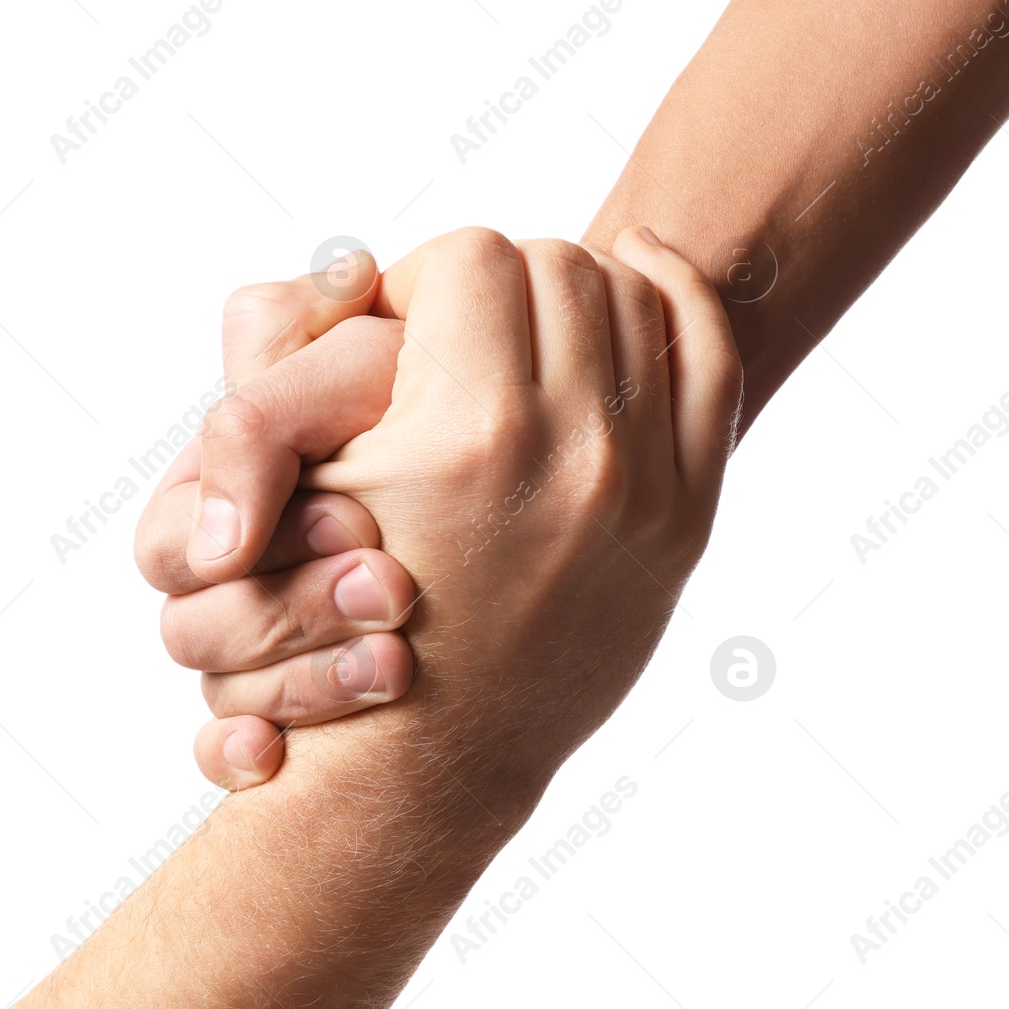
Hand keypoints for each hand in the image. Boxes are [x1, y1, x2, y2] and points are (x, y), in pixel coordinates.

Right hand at [177, 225, 741, 808]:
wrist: (433, 751)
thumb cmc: (340, 616)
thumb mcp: (296, 479)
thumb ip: (306, 354)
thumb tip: (361, 266)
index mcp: (471, 432)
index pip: (471, 256)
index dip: (424, 275)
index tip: (404, 322)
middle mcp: (572, 453)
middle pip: (558, 266)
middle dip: (499, 278)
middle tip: (461, 325)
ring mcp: (644, 487)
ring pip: (634, 297)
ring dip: (578, 286)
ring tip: (530, 315)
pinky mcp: (687, 517)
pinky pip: (712, 363)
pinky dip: (682, 301)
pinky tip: (644, 268)